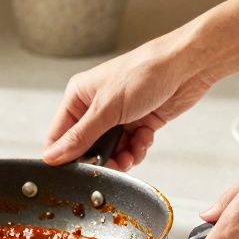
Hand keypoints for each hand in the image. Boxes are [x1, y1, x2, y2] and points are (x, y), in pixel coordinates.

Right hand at [43, 25, 211, 169]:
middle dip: (99, 159)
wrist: (187, 66)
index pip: (59, 135)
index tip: (73, 173)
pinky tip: (145, 139)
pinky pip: (130, 148)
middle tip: (110, 165)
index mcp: (79, 96)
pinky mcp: (138, 123)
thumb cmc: (145, 72)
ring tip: (131, 153)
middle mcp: (96, 107)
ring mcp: (118, 116)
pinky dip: (137, 148)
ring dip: (122, 157)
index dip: (63, 156)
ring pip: (110, 151)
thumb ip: (80, 136)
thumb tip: (52, 156)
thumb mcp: (107, 108)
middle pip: (86, 148)